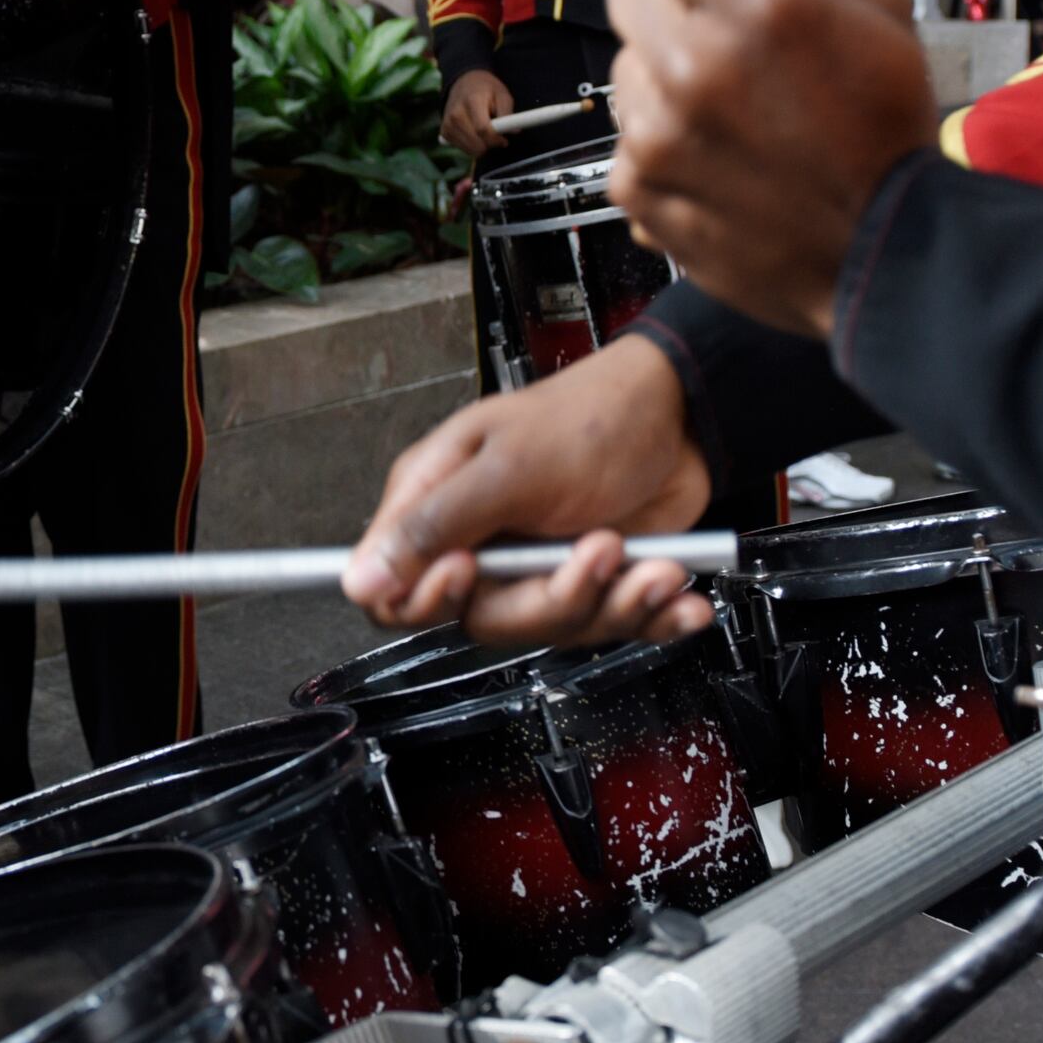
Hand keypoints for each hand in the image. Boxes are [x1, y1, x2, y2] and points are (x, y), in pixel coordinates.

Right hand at [340, 336, 714, 647]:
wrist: (681, 415)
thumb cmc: (593, 418)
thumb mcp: (507, 469)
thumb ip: (432, 525)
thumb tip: (361, 578)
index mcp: (440, 502)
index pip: (394, 590)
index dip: (426, 599)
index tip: (469, 572)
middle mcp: (482, 541)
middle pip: (485, 620)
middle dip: (554, 598)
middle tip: (599, 550)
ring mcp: (537, 565)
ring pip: (552, 628)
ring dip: (615, 603)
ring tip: (652, 565)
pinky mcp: (589, 581)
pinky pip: (606, 625)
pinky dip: (650, 616)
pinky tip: (678, 598)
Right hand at [440, 68, 511, 157]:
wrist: (463, 83)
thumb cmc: (486, 90)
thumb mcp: (502, 94)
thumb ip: (508, 113)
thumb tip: (514, 131)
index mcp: (471, 102)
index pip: (483, 130)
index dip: (496, 140)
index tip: (504, 140)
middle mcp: (455, 114)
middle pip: (476, 144)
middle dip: (490, 144)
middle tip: (497, 136)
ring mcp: (448, 124)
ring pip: (471, 151)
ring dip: (482, 145)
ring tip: (485, 131)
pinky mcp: (444, 132)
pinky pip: (463, 149)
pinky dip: (472, 146)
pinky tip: (474, 133)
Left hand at [600, 0, 936, 336]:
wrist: (883, 257)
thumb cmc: (884, 127)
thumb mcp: (866, 8)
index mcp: (762, 1)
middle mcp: (698, 62)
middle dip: (669, 1)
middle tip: (729, 36)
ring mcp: (659, 131)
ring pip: (624, 64)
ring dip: (664, 75)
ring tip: (734, 109)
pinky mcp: (637, 187)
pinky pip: (624, 135)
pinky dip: (661, 142)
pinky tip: (720, 159)